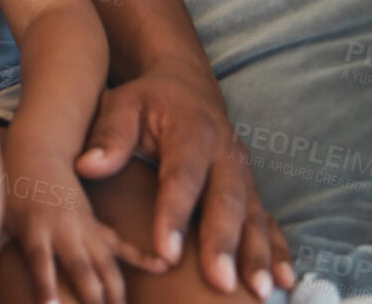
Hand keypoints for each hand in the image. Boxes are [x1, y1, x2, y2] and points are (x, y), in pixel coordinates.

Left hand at [4, 143, 164, 303]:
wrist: (37, 152)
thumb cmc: (11, 189)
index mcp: (34, 230)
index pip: (40, 264)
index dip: (46, 289)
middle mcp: (63, 231)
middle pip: (81, 269)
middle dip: (93, 298)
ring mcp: (84, 229)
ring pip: (106, 264)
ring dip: (116, 292)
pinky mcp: (97, 226)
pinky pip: (123, 246)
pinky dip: (142, 257)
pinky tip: (163, 267)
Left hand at [73, 60, 293, 299]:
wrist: (186, 87)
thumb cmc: (147, 101)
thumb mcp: (122, 104)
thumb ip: (108, 134)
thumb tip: (87, 166)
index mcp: (192, 130)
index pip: (182, 176)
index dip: (175, 214)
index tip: (167, 253)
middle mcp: (225, 152)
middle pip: (226, 200)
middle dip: (224, 243)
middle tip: (219, 282)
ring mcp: (244, 173)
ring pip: (253, 215)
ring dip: (257, 253)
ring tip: (258, 291)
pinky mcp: (252, 189)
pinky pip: (268, 220)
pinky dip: (279, 250)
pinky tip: (283, 280)